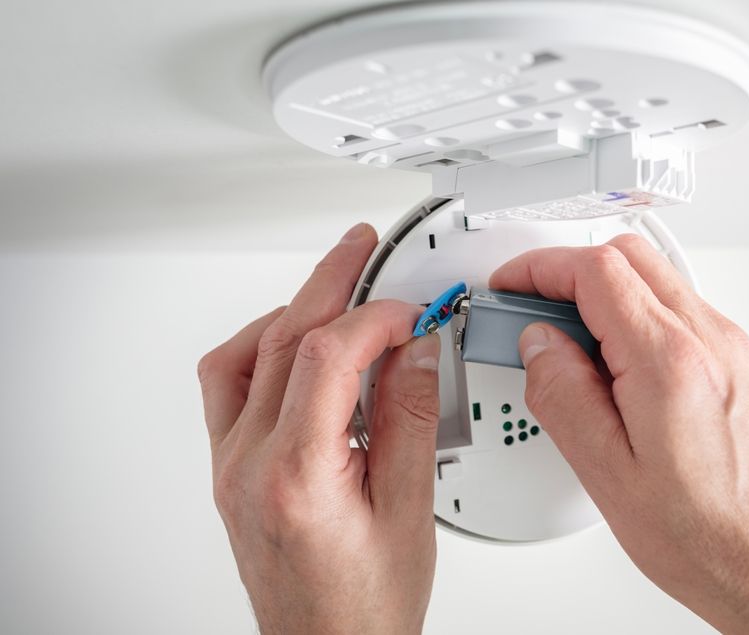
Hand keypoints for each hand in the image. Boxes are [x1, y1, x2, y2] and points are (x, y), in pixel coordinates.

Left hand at [198, 224, 441, 634]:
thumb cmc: (366, 605)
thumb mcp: (410, 511)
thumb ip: (413, 420)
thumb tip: (417, 349)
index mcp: (296, 475)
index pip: (325, 355)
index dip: (374, 316)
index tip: (412, 311)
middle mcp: (247, 465)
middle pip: (281, 339)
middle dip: (328, 284)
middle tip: (363, 251)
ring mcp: (229, 466)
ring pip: (243, 356)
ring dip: (290, 312)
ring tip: (335, 292)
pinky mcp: (229, 471)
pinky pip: (228, 386)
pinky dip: (262, 349)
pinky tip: (296, 345)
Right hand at [491, 235, 748, 633]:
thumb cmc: (718, 539)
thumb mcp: (611, 477)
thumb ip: (564, 397)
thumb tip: (539, 347)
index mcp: (671, 361)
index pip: (596, 270)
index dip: (539, 268)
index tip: (511, 287)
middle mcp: (711, 341)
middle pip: (629, 258)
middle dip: (568, 270)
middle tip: (530, 309)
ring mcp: (732, 351)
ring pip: (657, 282)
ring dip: (604, 294)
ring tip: (566, 349)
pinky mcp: (742, 368)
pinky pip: (680, 315)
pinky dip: (636, 319)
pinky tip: (615, 370)